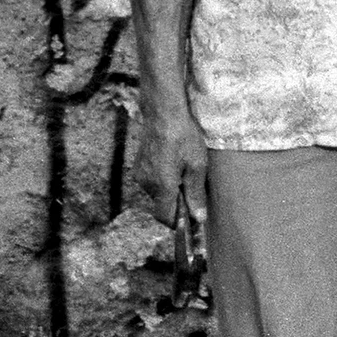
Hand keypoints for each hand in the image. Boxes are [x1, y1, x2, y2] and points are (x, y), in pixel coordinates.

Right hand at [139, 102, 209, 234]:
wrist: (163, 114)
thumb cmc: (184, 137)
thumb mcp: (197, 166)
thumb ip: (196, 194)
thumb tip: (198, 218)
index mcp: (162, 186)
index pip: (164, 217)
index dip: (178, 222)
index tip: (191, 217)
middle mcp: (147, 183)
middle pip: (161, 205)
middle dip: (176, 203)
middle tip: (192, 187)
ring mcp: (140, 175)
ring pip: (156, 194)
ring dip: (169, 190)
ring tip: (183, 170)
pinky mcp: (138, 167)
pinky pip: (151, 182)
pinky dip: (162, 180)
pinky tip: (173, 164)